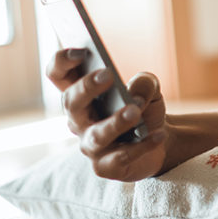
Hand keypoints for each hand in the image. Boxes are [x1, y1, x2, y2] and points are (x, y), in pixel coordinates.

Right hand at [46, 48, 168, 180]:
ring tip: (135, 111)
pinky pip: (120, 158)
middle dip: (86, 87)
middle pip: (71, 102)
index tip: (81, 51)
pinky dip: (141, 146)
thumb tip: (134, 94)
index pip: (58, 74)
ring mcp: (90, 145)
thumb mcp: (148, 87)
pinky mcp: (106, 167)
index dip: (62, 61)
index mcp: (81, 93)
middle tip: (108, 75)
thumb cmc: (144, 106)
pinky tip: (158, 135)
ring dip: (115, 122)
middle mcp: (79, 119)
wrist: (159, 137)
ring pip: (95, 135)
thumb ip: (143, 83)